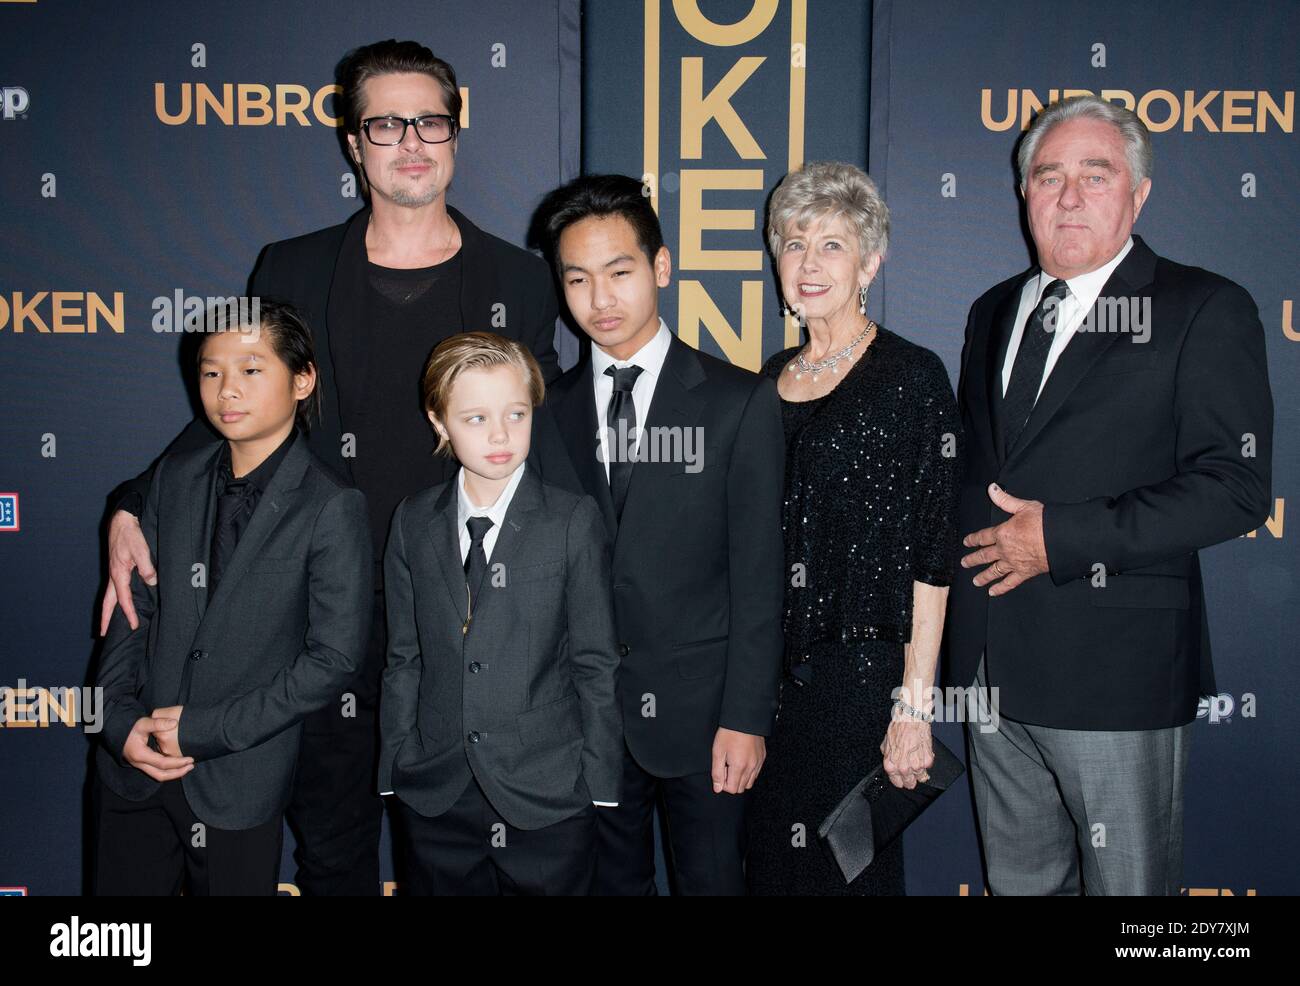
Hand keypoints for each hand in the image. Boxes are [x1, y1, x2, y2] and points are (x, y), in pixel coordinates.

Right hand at [100, 510, 156, 634]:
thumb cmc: (131, 534)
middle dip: (105, 618)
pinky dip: (115, 597)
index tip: (133, 625)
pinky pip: (115, 587)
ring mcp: (114, 571)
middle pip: (108, 601)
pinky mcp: (118, 567)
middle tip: (102, 633)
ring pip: (109, 595)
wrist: (122, 520)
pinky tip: (120, 600)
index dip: (129, 614)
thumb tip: (151, 582)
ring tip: (108, 622)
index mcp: (118, 574)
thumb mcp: (142, 551)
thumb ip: (146, 568)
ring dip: (109, 609)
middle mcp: (113, 575)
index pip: (124, 600)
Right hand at [122, 715, 192, 780]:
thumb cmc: (129, 727)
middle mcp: (139, 763)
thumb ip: (158, 723)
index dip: (178, 763)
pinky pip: (156, 772)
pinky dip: (167, 771)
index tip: (190, 759)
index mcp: (141, 755)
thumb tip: (174, 722)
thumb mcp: (143, 723)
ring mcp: (139, 765)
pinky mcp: (141, 764)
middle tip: (191, 766)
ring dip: (173, 774)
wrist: (116, 731)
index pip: (163, 763)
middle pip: (161, 775)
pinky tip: (176, 765)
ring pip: (158, 775)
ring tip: (186, 767)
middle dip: (177, 773)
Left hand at [711, 727, 764, 793]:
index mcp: (739, 766)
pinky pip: (756, 773)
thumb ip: (717, 772)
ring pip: (749, 782)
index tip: (721, 771)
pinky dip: (748, 772)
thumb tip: (717, 788)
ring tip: (734, 764)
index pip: (732, 789)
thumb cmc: (729, 733)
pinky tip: (742, 761)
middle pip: (741, 788)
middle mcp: (751, 767)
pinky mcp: (762, 758)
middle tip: (726, 767)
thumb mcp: (718, 751)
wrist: (744, 718)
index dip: (723, 783)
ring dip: (740, 778)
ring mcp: (758, 763)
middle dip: (732, 782)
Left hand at [881, 718, 933, 788]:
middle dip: (910, 780)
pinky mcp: (927, 761)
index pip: (897, 783)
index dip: (900, 781)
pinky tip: (922, 755)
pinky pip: (928, 768)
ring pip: (920, 778)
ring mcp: (916, 766)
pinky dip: (926, 763)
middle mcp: (903, 768)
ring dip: (919, 772)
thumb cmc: (898, 729)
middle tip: (911, 773)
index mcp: (891, 765)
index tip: (902, 779)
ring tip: (917, 762)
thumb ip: (888, 757)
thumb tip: (891, 762)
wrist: (911, 720)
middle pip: (909, 784)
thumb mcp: (886, 744)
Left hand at [960, 483, 1047, 595]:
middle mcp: (1004, 550)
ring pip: (994, 571)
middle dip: (973, 559)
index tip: (966, 542)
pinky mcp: (1024, 573)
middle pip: (984, 556)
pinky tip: (993, 592)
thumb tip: (992, 489)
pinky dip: (1000, 588)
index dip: (973, 539)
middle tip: (964, 563)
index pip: (983, 536)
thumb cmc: (1044, 523)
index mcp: (1002, 533)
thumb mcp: (1023, 506)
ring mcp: (1013, 563)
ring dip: (983, 576)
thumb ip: (1005, 500)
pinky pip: (1009, 582)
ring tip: (975, 581)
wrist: (1060, 540)